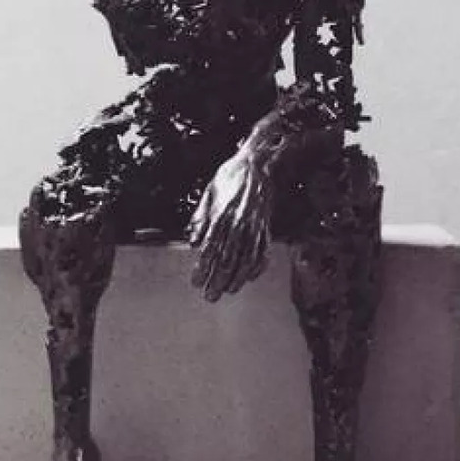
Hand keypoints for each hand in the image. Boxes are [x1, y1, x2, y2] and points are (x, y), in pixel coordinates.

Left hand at [189, 148, 271, 301]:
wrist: (258, 164)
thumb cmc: (231, 177)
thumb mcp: (209, 193)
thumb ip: (200, 218)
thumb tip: (193, 241)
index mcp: (222, 215)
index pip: (210, 248)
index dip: (202, 268)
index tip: (195, 282)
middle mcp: (240, 224)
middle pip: (228, 260)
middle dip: (217, 280)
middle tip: (209, 296)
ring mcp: (255, 227)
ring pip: (246, 260)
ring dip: (236, 279)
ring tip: (227, 291)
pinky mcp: (266, 227)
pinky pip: (262, 253)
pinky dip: (256, 268)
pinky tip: (248, 278)